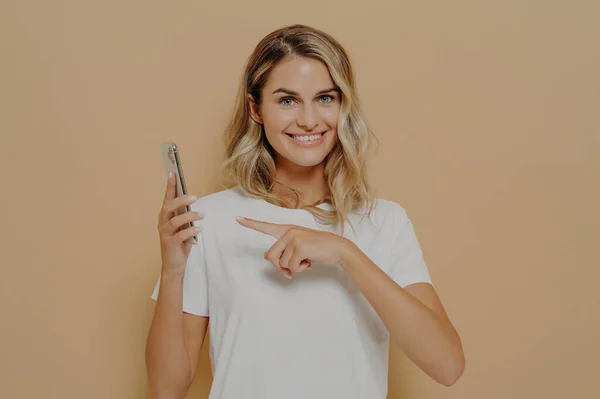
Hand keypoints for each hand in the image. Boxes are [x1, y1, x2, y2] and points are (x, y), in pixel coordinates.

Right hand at [157, 172, 204, 274]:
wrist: (174, 265)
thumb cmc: (179, 243)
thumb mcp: (183, 226)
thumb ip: (185, 215)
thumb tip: (191, 200)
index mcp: (165, 217)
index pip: (167, 198)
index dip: (170, 186)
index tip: (173, 173)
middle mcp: (163, 223)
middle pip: (168, 207)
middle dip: (181, 199)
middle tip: (194, 197)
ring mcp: (165, 234)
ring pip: (175, 220)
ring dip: (190, 216)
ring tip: (202, 215)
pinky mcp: (170, 243)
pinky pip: (181, 235)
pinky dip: (191, 230)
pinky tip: (199, 228)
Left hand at [235, 216, 349, 277]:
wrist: (337, 248)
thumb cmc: (318, 249)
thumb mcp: (298, 249)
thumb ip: (283, 251)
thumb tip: (267, 257)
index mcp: (287, 230)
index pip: (266, 226)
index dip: (250, 223)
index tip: (237, 218)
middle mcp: (288, 231)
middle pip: (271, 256)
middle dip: (280, 267)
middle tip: (293, 269)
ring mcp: (293, 238)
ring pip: (281, 263)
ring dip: (292, 268)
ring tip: (305, 262)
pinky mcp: (299, 246)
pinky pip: (291, 267)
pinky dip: (299, 269)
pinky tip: (309, 263)